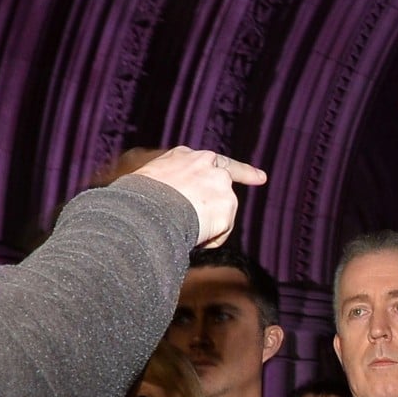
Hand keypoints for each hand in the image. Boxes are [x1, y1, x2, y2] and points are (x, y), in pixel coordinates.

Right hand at [130, 146, 267, 246]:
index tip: (259, 175)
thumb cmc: (137, 198)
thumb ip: (168, 187)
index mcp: (186, 157)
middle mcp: (208, 165)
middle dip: (245, 178)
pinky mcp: (227, 205)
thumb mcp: (150, 181)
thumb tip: (166, 207)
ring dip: (206, 225)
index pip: (212, 161)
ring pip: (220, 213)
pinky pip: (219, 233)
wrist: (146, 206)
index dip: (235, 168)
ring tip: (180, 226)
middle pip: (228, 177)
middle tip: (260, 178)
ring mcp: (220, 184)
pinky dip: (208, 239)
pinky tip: (191, 235)